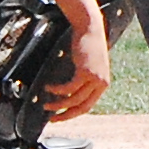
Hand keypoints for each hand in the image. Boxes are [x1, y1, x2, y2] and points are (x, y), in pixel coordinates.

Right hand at [42, 0, 111, 119]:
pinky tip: (48, 87)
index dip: (72, 114)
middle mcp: (101, 84)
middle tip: (51, 119)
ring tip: (46, 104)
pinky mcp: (85, 72)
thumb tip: (68, 93)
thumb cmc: (87, 45)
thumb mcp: (88, 66)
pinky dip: (57, 90)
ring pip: (73, 100)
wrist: (90, 28)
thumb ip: (83, 79)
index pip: (87, 106)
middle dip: (65, 115)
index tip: (59, 116)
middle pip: (82, 107)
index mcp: (102, 84)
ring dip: (57, 104)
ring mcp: (94, 79)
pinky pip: (68, 88)